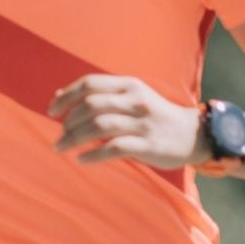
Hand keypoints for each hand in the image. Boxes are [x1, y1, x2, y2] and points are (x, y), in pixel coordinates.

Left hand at [45, 73, 207, 167]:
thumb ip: (97, 95)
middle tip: (59, 135)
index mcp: (128, 85)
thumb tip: (56, 96)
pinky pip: (114, 148)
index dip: (66, 96)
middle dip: (69, 121)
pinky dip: (93, 154)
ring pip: (99, 126)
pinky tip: (81, 159)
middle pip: (91, 105)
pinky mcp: (148, 145)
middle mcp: (135, 100)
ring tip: (61, 148)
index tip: (51, 111)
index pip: (89, 84)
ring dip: (75, 138)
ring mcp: (143, 123)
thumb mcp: (129, 97)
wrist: (192, 134)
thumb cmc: (153, 115)